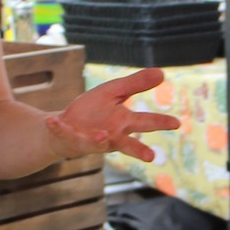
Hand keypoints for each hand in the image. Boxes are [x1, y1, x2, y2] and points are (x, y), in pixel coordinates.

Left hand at [45, 67, 182, 161]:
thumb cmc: (92, 111)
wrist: (64, 125)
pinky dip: (58, 127)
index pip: (145, 122)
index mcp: (122, 123)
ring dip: (99, 141)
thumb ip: (136, 84)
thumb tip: (162, 73)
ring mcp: (89, 140)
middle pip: (126, 144)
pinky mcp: (69, 138)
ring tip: (103, 137)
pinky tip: (53, 120)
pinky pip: (63, 133)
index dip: (160, 122)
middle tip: (150, 156)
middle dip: (137, 150)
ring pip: (96, 144)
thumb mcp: (114, 92)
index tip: (176, 124)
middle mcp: (109, 136)